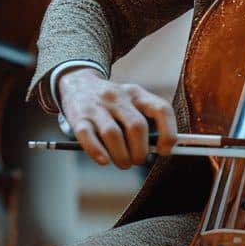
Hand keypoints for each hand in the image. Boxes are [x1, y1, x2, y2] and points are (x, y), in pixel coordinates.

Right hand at [57, 68, 176, 168]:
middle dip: (140, 152)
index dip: (168, 133)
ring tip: (122, 163)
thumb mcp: (131, 102)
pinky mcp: (78, 116)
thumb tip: (159, 150)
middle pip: (137, 126)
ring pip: (113, 134)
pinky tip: (104, 160)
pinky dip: (97, 152)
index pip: (161, 109)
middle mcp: (117, 96)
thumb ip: (146, 121)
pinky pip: (88, 136)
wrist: (76, 82)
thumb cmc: (110, 102)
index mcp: (136, 93)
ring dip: (121, 156)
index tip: (165, 151)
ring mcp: (97, 105)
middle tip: (137, 161)